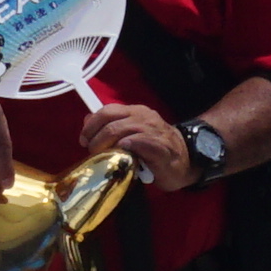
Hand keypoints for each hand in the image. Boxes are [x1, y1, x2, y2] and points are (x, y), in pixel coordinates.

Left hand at [78, 95, 197, 186]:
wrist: (186, 159)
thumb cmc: (156, 148)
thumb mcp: (132, 134)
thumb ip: (111, 127)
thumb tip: (87, 120)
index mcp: (135, 112)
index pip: (106, 110)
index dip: (91, 125)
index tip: (83, 140)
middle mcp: (142, 116)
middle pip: (109, 119)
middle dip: (95, 137)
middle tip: (92, 151)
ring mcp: (152, 130)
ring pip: (119, 130)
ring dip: (105, 145)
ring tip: (102, 156)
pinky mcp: (159, 146)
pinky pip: (138, 142)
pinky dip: (125, 147)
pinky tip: (121, 154)